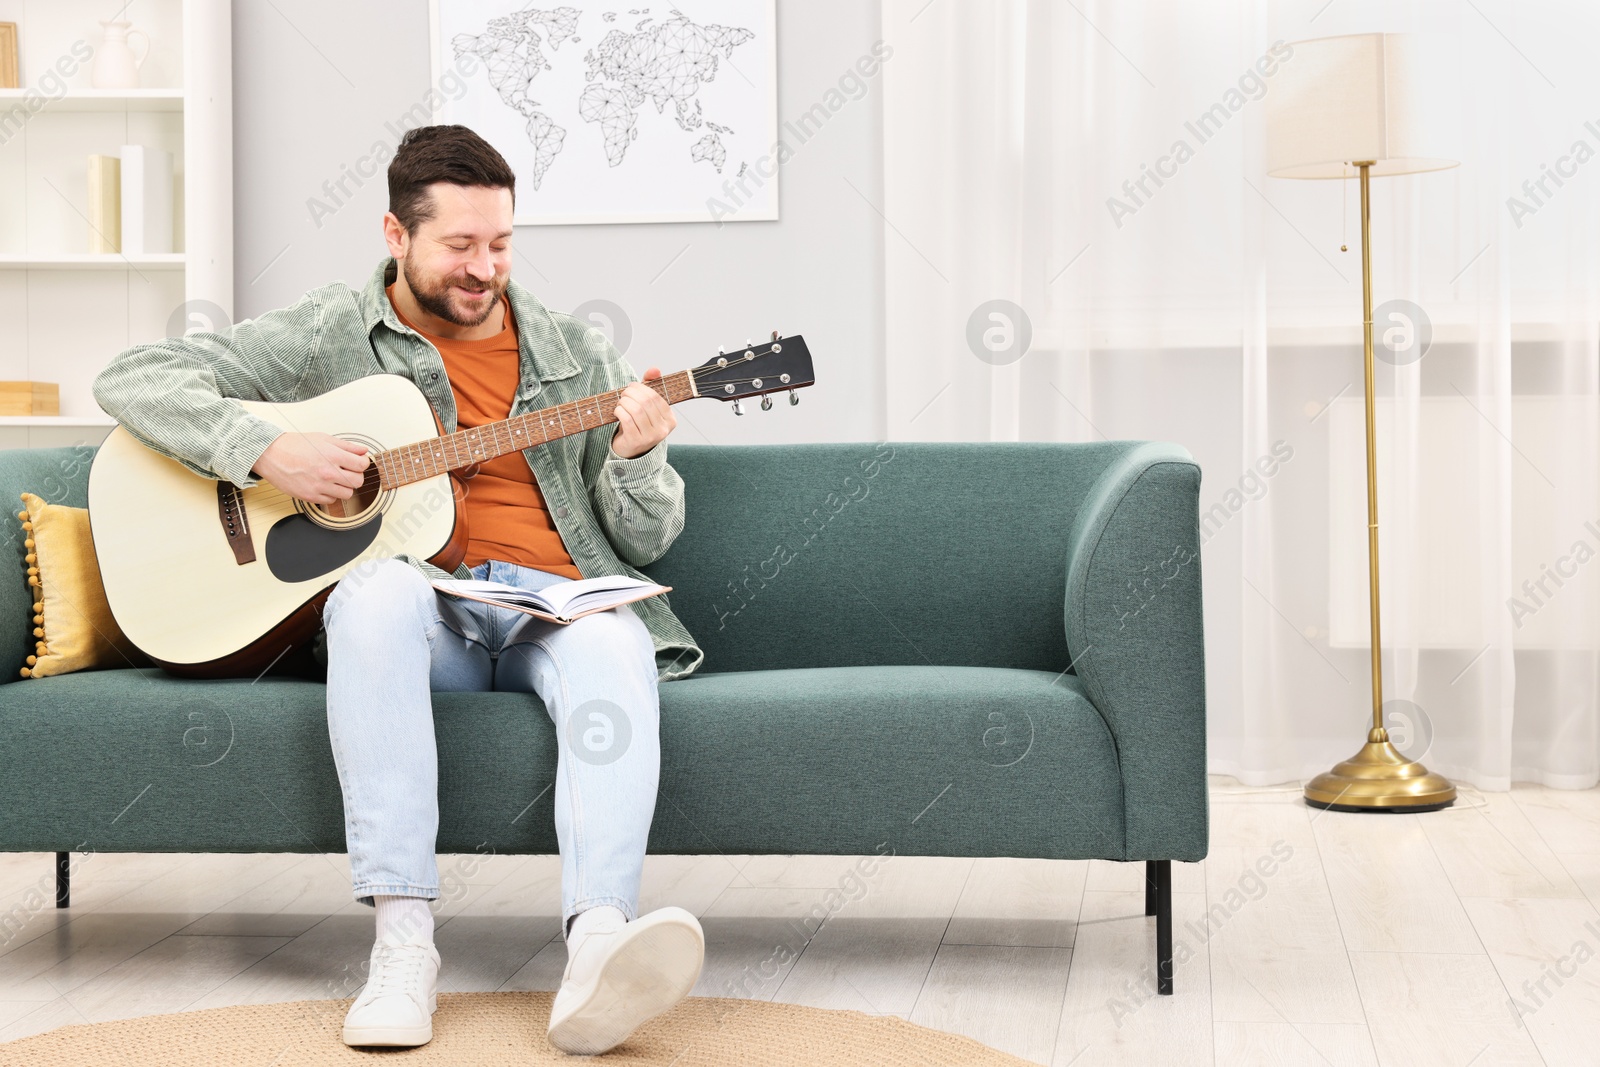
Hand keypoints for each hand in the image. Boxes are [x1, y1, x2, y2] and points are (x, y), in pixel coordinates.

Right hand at [252, 432, 370, 503]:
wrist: (271, 455)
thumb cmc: (295, 445)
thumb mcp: (323, 439)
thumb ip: (346, 446)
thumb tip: (363, 451)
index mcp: (333, 456)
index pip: (362, 465)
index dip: (362, 463)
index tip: (358, 463)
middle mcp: (328, 472)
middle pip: (358, 481)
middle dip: (355, 475)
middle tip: (347, 471)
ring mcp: (319, 486)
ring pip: (347, 494)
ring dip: (344, 486)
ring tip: (334, 478)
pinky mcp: (311, 496)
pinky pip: (331, 500)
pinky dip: (331, 494)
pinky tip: (323, 484)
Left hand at [610, 367, 676, 458]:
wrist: (630, 451)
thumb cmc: (639, 424)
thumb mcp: (647, 406)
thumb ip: (651, 386)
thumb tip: (654, 369)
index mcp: (670, 420)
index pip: (656, 397)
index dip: (642, 388)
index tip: (632, 386)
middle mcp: (663, 430)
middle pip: (646, 402)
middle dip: (631, 393)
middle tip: (624, 393)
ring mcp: (650, 438)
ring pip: (636, 410)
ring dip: (624, 402)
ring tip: (620, 402)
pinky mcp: (636, 441)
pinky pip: (627, 420)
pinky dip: (620, 412)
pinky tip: (617, 411)